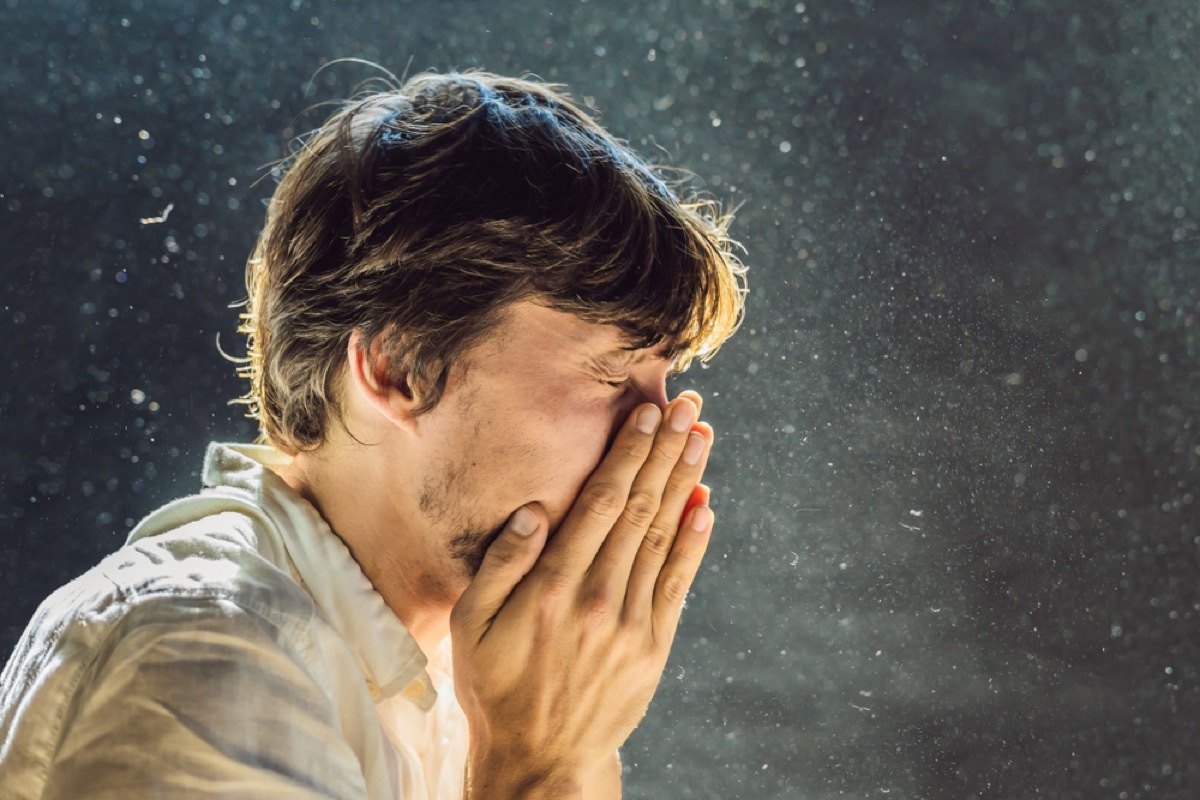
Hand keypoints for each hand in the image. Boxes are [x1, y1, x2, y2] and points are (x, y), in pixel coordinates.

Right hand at [451, 393, 714, 798]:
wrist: (541, 758)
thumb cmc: (495, 685)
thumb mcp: (470, 627)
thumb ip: (500, 565)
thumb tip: (533, 511)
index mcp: (551, 586)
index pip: (599, 503)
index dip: (626, 454)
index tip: (646, 413)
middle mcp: (597, 598)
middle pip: (639, 508)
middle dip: (665, 451)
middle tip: (688, 405)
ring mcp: (631, 623)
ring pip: (662, 537)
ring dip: (685, 482)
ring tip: (701, 437)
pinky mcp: (652, 646)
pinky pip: (678, 583)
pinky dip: (693, 542)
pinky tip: (705, 505)